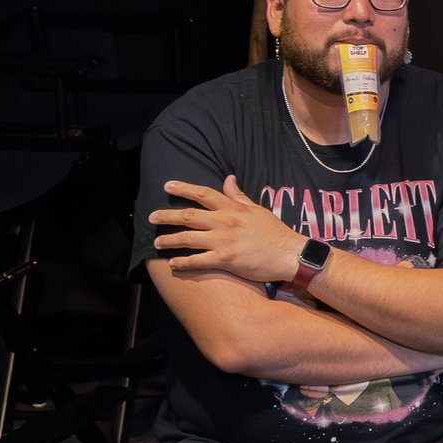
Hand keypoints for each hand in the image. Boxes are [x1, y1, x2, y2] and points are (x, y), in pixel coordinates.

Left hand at [150, 175, 305, 284]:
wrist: (290, 254)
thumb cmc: (275, 233)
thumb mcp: (258, 210)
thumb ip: (239, 196)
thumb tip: (228, 178)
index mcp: (233, 209)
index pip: (204, 194)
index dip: (184, 188)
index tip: (167, 186)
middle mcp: (226, 222)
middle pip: (189, 216)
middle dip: (167, 216)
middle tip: (151, 217)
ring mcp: (224, 241)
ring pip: (188, 238)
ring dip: (169, 239)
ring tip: (157, 242)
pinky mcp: (226, 259)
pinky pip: (198, 260)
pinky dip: (183, 262)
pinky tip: (173, 263)